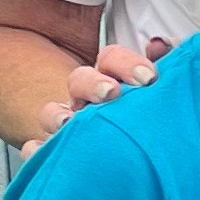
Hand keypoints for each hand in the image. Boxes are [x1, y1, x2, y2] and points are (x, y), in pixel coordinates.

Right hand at [22, 40, 162, 150]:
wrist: (136, 155)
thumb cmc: (147, 115)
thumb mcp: (155, 89)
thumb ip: (162, 66)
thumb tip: (163, 44)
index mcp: (112, 79)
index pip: (112, 59)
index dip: (127, 63)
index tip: (149, 77)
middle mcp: (86, 99)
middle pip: (80, 80)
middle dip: (94, 84)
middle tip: (112, 93)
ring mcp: (69, 125)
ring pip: (52, 112)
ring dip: (57, 115)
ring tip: (68, 122)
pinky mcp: (58, 150)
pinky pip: (39, 149)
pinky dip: (36, 149)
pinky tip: (37, 149)